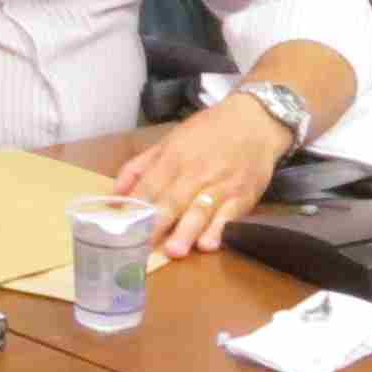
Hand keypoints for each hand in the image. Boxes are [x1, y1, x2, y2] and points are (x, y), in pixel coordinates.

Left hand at [112, 92, 286, 258]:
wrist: (255, 121)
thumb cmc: (208, 131)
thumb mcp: (169, 140)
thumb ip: (140, 166)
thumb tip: (115, 194)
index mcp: (173, 158)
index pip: (149, 187)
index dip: (134, 209)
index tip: (120, 230)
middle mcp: (195, 172)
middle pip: (172, 201)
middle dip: (156, 225)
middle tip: (141, 248)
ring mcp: (220, 186)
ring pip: (200, 211)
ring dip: (187, 231)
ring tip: (174, 251)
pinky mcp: (243, 196)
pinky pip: (228, 216)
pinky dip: (219, 230)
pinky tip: (209, 244)